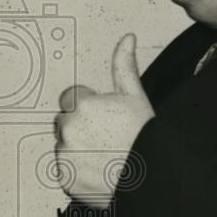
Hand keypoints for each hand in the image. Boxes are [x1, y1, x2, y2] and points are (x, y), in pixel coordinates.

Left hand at [54, 33, 153, 207]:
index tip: (105, 119)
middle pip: (65, 122)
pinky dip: (78, 170)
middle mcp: (68, 127)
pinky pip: (65, 169)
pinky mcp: (64, 177)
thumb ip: (124, 66)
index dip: (90, 108)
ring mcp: (65, 154)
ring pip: (65, 145)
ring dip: (78, 148)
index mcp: (81, 104)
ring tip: (105, 155)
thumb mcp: (135, 97)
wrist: (152, 178)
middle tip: (107, 138)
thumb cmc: (145, 136)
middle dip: (81, 127)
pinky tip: (99, 169)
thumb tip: (127, 38)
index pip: (71, 99)